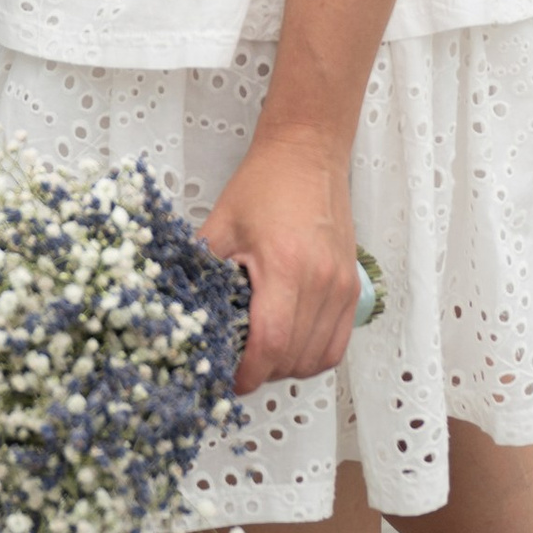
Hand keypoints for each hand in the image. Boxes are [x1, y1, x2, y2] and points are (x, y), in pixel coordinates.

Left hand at [202, 131, 361, 391]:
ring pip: (318, 357)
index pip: (271, 342)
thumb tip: (180, 312)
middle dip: (262, 371)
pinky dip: (313, 355)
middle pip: (293, 357)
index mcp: (286, 266)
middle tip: (237, 364)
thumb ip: (201, 271)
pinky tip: (290, 345)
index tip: (229, 379)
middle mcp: (321, 281)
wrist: (307, 153)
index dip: (249, 371)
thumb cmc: (264, 184)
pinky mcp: (352, 286)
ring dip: (288, 367)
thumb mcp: (221, 225)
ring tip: (261, 354)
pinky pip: (337, 343)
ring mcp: (342, 286)